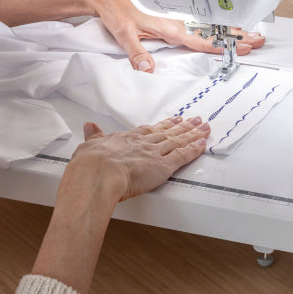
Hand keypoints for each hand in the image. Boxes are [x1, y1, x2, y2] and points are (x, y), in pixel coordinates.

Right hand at [60, 116, 210, 208]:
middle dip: (182, 126)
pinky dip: (194, 149)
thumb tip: (90, 127)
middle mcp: (143, 143)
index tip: (171, 121)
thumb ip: (93, 137)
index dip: (161, 126)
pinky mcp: (163, 166)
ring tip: (204, 128)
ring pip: (178, 141)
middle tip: (194, 120)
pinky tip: (202, 144)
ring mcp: (154, 153)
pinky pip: (183, 156)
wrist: (98, 174)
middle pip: (167, 133)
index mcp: (126, 139)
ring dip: (192, 134)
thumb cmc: (90, 165)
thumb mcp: (88, 146)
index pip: (148, 131)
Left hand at [78, 0, 264, 71]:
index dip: (222, 46)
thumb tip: (148, 69)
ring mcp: (176, 14)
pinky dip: (216, 21)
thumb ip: (137, 53)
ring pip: (209, 22)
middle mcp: (176, 18)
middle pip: (212, 29)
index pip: (201, 39)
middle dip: (236, 35)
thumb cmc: (115, 10)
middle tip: (258, 39)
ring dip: (230, 27)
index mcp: (169, 25)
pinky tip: (224, 24)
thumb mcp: (123, 34)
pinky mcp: (172, 11)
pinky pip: (200, 18)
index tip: (241, 48)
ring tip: (250, 31)